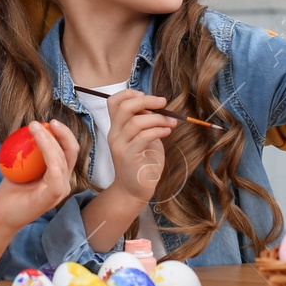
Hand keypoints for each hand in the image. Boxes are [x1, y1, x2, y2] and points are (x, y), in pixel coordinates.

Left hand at [0, 120, 79, 236]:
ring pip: (62, 160)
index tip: (49, 122)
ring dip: (50, 141)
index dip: (64, 134)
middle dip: (63, 134)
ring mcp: (59, 191)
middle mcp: (63, 182)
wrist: (0, 215)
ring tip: (34, 127)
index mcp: (58, 175)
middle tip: (48, 122)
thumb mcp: (22, 167)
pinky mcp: (51, 198)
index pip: (69, 151)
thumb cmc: (11, 192)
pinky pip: (56, 175)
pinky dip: (50, 155)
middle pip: (72, 152)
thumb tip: (31, 128)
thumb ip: (31, 152)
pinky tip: (41, 142)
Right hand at [106, 89, 174, 203]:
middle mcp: (115, 134)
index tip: (145, 95)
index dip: (128, 94)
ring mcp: (120, 146)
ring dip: (158, 118)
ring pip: (136, 122)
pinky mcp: (129, 157)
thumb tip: (155, 106)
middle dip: (146, 100)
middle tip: (163, 102)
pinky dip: (158, 130)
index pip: (113, 102)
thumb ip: (145, 123)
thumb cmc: (142, 163)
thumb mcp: (144, 138)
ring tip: (172, 122)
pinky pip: (143, 137)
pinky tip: (168, 131)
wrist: (133, 190)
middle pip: (124, 108)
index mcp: (117, 128)